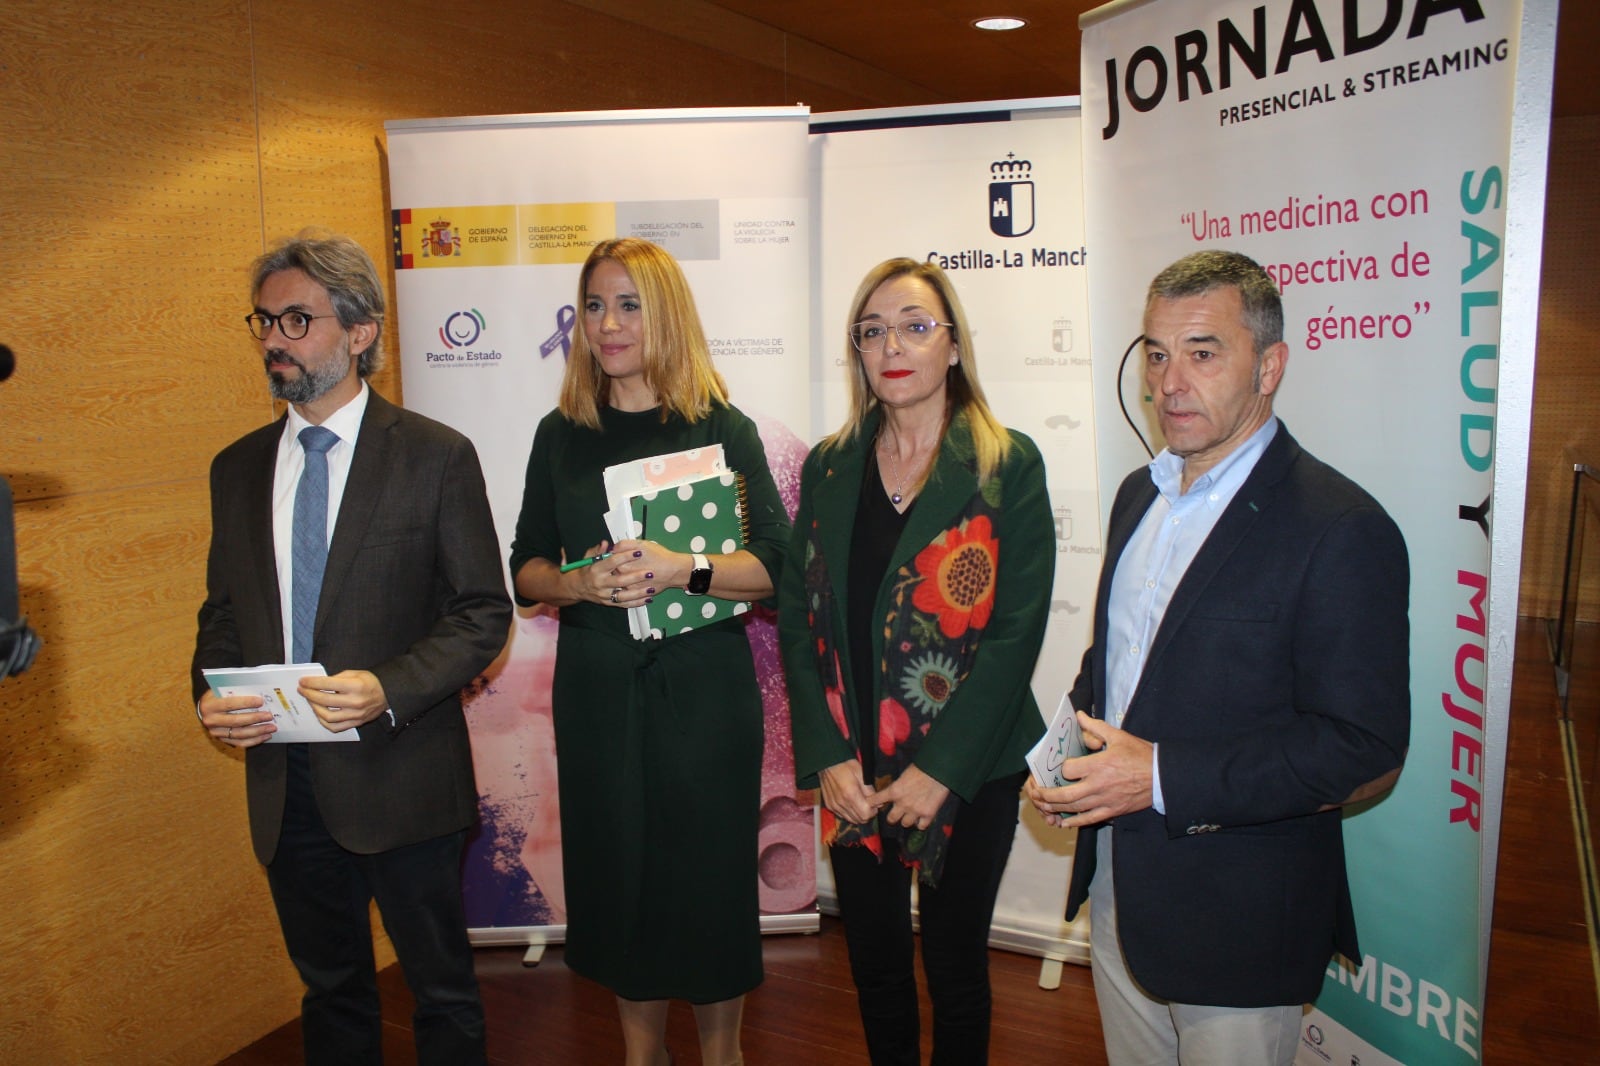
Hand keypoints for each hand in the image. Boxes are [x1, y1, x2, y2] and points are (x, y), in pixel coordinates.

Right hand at [197, 689, 275, 747]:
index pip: (229, 704)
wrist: (206, 709)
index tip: (261, 701)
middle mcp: (210, 720)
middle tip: (270, 716)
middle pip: (236, 721)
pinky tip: (266, 736)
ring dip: (258, 731)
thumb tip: (257, 689)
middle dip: (255, 718)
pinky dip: (254, 740)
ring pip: (239, 734)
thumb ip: (236, 689)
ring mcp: (216, 732)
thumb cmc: (218, 696)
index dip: (246, 703)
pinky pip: (240, 742)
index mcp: (209, 705)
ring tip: (272, 727)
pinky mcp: (222, 740)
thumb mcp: (222, 689)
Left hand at [298, 669, 389, 731]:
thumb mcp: (355, 673)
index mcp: (355, 686)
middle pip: (325, 700)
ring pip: (327, 716)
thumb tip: (318, 684)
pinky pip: (335, 727)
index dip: (312, 682)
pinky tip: (320, 714)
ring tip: (311, 701)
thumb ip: (337, 678)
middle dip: (309, 694)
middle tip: (302, 690)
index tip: (303, 681)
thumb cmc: (370, 682)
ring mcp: (355, 714)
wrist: (388, 694)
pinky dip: (324, 722)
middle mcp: (355, 701)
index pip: (327, 684)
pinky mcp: (356, 723)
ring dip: (315, 708)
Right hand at [567, 538, 678, 608]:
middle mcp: (600, 583)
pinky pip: (624, 604)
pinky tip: (647, 599)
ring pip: (623, 596)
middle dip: (636, 577)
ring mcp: (604, 595)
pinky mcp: (608, 603)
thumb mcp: (588, 557)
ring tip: (652, 588)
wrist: (577, 587)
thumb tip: (606, 543)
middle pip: (620, 581)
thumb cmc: (586, 570)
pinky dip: (636, 603)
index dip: (626, 556)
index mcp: (596, 569)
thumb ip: (598, 550)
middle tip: (650, 572)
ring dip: (639, 593)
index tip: (638, 552)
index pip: (612, 562)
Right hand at [819, 758, 877, 824]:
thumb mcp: (862, 774)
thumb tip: (879, 803)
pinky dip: (849, 813)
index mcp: (851, 794)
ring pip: (851, 820)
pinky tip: (850, 803)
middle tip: (868, 804)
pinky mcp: (829, 806)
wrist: (827, 762)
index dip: (873, 811)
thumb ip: (870, 791)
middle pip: (859, 820)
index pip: (866, 815)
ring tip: (859, 803)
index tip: (874, 804)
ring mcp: (834, 806)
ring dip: (858, 815)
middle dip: (867, 814)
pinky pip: (843, 816)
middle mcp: (841, 803)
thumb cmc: (846, 765)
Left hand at [873, 764, 950, 831]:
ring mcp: (915, 811)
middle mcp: (903, 803)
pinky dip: (921, 823)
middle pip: (891, 819)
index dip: (872, 803)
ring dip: (907, 820)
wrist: (939, 769)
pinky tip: (922, 818)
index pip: (875, 800)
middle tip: (896, 813)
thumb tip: (893, 790)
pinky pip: (921, 826)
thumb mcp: (904, 774)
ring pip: (905, 824)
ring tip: (911, 815)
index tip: (871, 804)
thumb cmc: (922, 767)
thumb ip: (897, 785)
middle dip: (893, 817)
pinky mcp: (928, 814)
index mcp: (894, 791)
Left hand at [1026, 712, 1152, 827]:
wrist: (1162, 777)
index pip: (1069, 769)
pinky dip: (1075, 822)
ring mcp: (1104, 800)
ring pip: (1074, 808)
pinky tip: (1064, 822)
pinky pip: (1089, 819)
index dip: (1063, 768)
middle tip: (1038, 793)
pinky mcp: (1112, 811)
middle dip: (1047, 795)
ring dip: (1056, 808)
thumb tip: (1080, 716)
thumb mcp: (1118, 736)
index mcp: (1099, 765)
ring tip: (1045, 806)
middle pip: (1065, 794)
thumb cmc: (1141, 755)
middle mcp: (1098, 785)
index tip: (1064, 766)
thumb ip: (1095, 727)